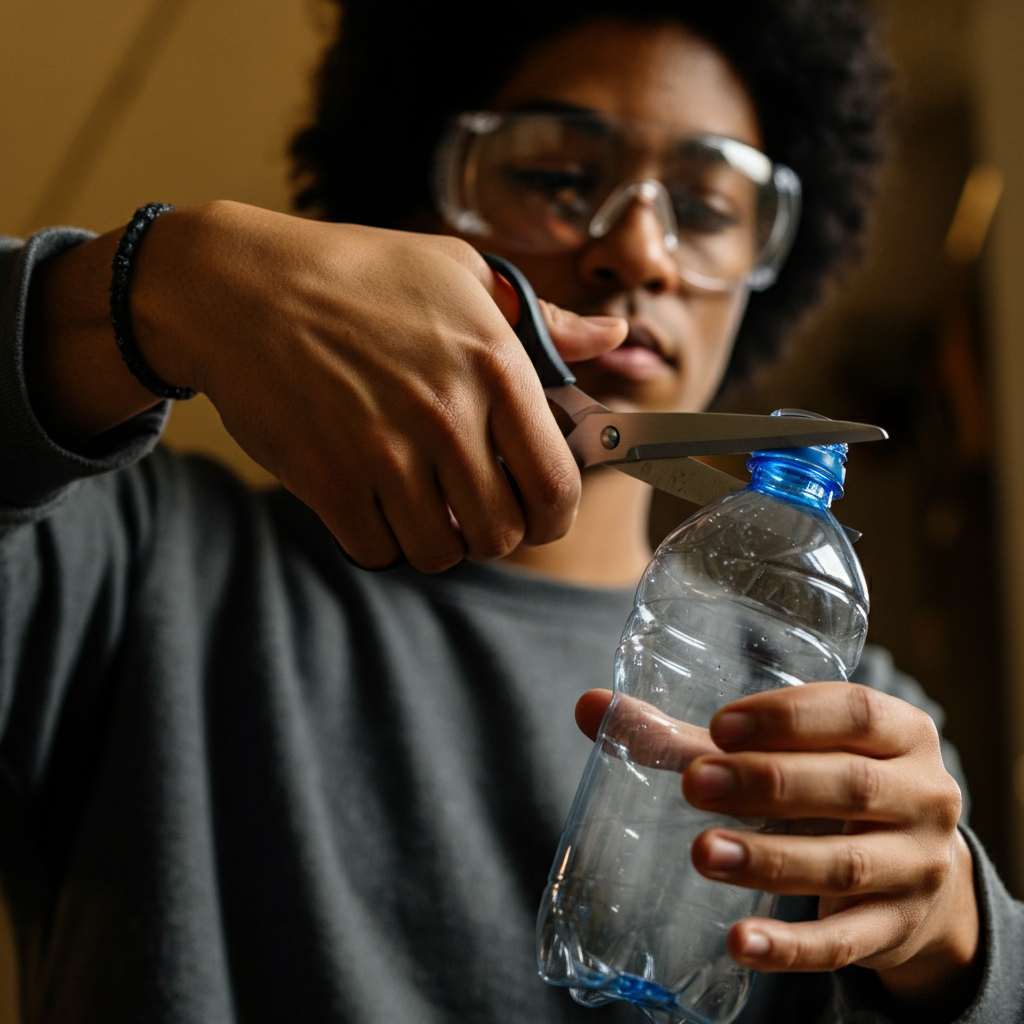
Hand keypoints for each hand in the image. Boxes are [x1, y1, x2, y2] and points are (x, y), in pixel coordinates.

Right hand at [29, 202, 625, 570]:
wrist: (241, 286)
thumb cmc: (357, 274)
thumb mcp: (461, 273)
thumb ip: (545, 320)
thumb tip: (613, 338)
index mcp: (493, 365)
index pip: (555, 484)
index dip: (554, 515)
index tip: (540, 514)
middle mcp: (445, 415)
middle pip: (500, 533)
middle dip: (493, 531)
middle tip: (471, 507)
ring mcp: (384, 453)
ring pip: (440, 552)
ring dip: (436, 539)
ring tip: (420, 501)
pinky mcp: (328, 481)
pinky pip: (377, 551)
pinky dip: (380, 540)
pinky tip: (373, 501)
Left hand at [575, 684, 981, 1015]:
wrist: (914, 869)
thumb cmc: (827, 786)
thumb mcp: (782, 754)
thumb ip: (689, 736)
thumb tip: (589, 706)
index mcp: (899, 731)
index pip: (853, 712)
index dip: (788, 717)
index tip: (719, 726)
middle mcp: (923, 795)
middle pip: (849, 786)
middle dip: (768, 784)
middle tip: (695, 786)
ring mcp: (916, 868)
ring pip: (844, 864)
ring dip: (770, 861)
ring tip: (703, 854)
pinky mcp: (896, 930)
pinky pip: (845, 944)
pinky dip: (791, 948)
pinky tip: (739, 943)